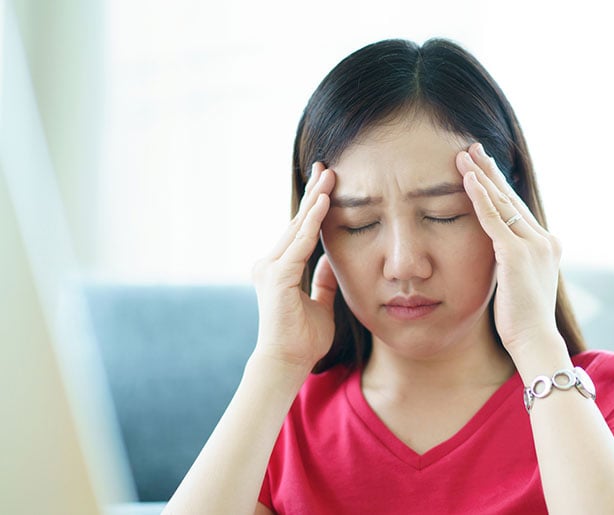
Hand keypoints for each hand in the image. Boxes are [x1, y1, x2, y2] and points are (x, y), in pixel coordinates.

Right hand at [250, 163, 337, 369]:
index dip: (314, 207)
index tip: (326, 184)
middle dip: (314, 193)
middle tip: (327, 167)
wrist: (287, 361)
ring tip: (329, 175)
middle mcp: (270, 263)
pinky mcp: (277, 275)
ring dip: (315, 199)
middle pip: (298, 222)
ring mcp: (270, 267)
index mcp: (280, 269)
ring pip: (298, 226)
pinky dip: (313, 221)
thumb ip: (322, 282)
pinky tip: (324, 201)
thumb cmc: (303, 339)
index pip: (301, 231)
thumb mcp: (319, 303)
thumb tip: (330, 261)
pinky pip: (300, 242)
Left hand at [455, 143, 564, 358]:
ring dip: (482, 175)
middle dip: (490, 171)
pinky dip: (480, 197)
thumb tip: (496, 253)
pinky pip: (494, 219)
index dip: (499, 187)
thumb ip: (511, 262)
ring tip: (464, 155)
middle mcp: (543, 239)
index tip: (484, 168)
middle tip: (473, 148)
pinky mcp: (516, 254)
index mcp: (546, 245)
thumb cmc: (523, 321)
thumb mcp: (519, 284)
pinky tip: (468, 179)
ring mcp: (532, 245)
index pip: (517, 208)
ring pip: (502, 202)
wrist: (534, 341)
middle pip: (511, 197)